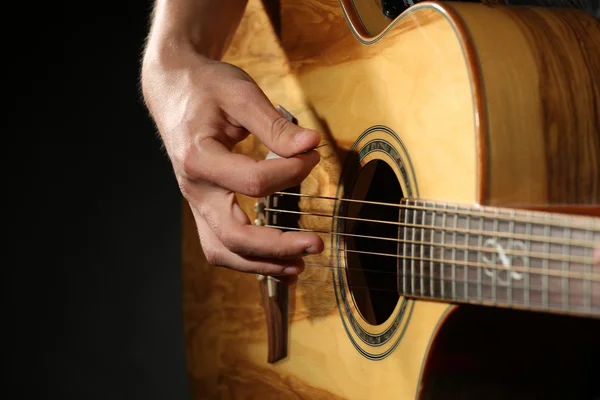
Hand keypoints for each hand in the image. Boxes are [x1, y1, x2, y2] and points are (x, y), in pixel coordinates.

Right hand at [141, 48, 323, 281]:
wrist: (172, 89)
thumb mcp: (240, 94)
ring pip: (224, 250)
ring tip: (298, 266)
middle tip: (316, 244)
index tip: (312, 155)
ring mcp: (196, 202)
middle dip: (279, 245)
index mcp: (199, 158)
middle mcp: (194, 188)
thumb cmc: (204, 88)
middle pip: (235, 235)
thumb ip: (275, 125)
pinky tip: (278, 262)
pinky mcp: (204, 207)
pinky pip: (222, 244)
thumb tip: (310, 145)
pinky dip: (249, 259)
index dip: (292, 173)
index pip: (254, 181)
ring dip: (262, 264)